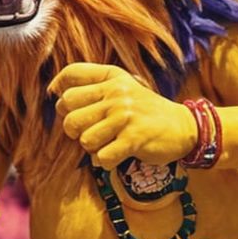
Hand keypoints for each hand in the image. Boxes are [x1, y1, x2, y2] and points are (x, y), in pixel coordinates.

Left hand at [49, 64, 198, 167]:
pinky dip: (106, 162)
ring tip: (109, 143)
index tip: (68, 107)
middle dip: (75, 130)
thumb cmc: (146, 110)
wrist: (184, 127)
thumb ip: (93, 86)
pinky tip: (117, 155)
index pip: (70, 76)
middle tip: (92, 132)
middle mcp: (117, 93)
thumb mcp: (124, 88)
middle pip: (68, 114)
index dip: (61, 94)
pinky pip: (101, 157)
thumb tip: (53, 91)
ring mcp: (125, 116)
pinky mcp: (134, 139)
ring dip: (93, 148)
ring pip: (84, 139)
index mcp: (112, 78)